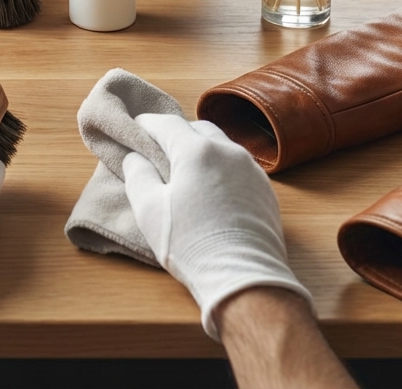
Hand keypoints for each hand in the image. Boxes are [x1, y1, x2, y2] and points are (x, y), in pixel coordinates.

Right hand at [121, 113, 310, 339]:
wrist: (242, 277)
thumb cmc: (190, 243)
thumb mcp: (148, 209)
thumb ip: (138, 175)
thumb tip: (135, 157)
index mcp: (198, 151)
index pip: (168, 124)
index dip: (148, 124)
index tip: (135, 127)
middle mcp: (229, 152)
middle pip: (198, 130)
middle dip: (177, 133)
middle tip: (160, 149)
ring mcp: (252, 170)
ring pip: (222, 146)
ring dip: (202, 150)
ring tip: (186, 169)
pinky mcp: (265, 191)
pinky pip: (239, 167)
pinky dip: (221, 168)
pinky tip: (212, 189)